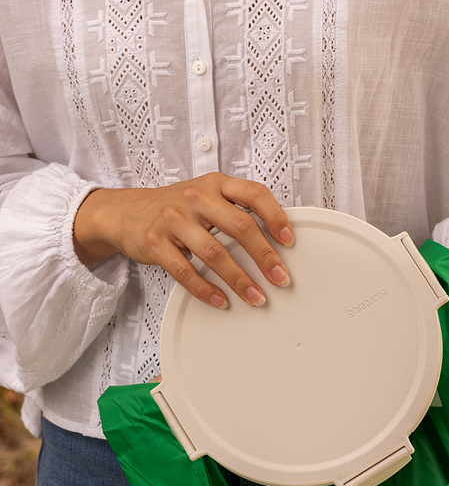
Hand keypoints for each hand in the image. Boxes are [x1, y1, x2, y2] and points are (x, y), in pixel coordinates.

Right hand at [73, 173, 293, 307]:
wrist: (123, 212)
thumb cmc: (174, 208)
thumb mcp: (204, 195)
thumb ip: (234, 208)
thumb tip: (274, 238)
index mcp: (214, 184)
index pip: (254, 194)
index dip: (276, 217)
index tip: (290, 241)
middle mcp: (195, 197)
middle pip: (239, 226)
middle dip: (265, 256)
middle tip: (281, 279)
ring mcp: (173, 219)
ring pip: (215, 253)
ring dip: (239, 279)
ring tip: (256, 297)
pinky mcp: (155, 243)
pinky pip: (185, 271)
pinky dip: (206, 290)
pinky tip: (221, 301)